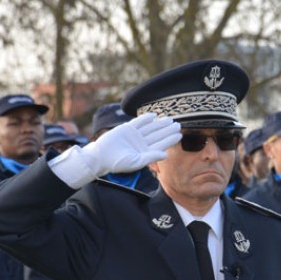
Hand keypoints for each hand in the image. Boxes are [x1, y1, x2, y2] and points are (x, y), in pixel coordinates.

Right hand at [51, 113, 180, 188]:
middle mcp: (142, 143)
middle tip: (178, 125)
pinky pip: (139, 122)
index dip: (170, 139)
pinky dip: (146, 118)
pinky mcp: (127, 129)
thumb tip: (166, 155)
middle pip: (157, 135)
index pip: (161, 144)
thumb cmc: (118, 163)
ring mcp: (135, 135)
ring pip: (150, 128)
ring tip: (170, 119)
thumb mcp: (136, 162)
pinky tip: (154, 116)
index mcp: (145, 152)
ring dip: (160, 123)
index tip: (179, 135)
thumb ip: (151, 157)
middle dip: (167, 130)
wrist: (101, 157)